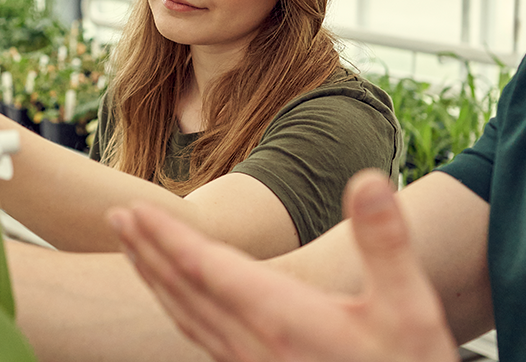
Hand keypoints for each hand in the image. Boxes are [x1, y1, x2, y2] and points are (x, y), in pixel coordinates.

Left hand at [110, 169, 455, 361]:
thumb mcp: (410, 307)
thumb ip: (384, 243)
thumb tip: (366, 180)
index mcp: (282, 319)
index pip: (206, 269)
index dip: (166, 236)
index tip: (133, 207)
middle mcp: (254, 345)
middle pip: (183, 293)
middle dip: (147, 251)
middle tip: (116, 216)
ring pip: (187, 321)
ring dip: (154, 281)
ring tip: (133, 250)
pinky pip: (202, 341)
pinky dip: (178, 312)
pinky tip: (177, 303)